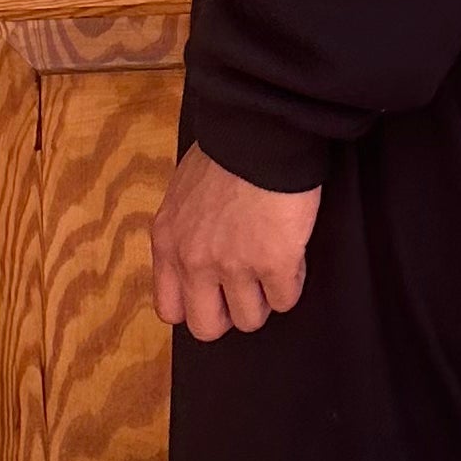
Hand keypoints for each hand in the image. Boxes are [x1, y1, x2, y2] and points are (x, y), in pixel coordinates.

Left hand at [151, 144, 320, 339]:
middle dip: (229, 314)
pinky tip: (292, 260)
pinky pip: (285, 300)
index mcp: (168, 243)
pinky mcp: (275, 264)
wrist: (261, 134)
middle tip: (245, 292)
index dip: (196, 306)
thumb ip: (184, 231)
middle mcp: (195, 262)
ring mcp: (235, 267)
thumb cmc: (227, 154)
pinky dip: (291, 285)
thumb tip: (198, 255)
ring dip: (264, 300)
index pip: (170, 308)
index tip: (213, 294)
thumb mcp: (183, 194)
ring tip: (272, 273)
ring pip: (250, 319)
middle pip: (207, 326)